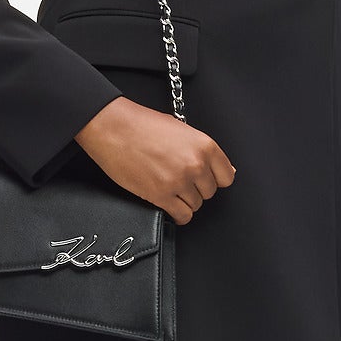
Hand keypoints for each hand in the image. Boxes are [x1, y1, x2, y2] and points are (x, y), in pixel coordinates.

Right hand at [76, 97, 235, 225]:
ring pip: (195, 205)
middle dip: (196, 188)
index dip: (214, 179)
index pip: (226, 177)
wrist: (114, 128)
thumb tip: (218, 168)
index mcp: (205, 146)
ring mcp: (179, 181)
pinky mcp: (161, 196)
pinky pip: (182, 215)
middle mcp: (196, 164)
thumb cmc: (142, 124)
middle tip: (180, 180)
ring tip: (170, 188)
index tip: (205, 179)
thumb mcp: (181, 130)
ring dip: (184, 200)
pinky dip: (178, 214)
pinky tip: (170, 205)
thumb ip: (201, 150)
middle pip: (209, 192)